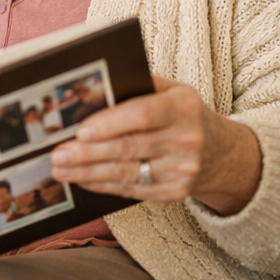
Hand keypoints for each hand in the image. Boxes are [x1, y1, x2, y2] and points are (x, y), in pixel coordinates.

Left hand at [50, 75, 261, 215]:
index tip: (80, 130)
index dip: (109, 124)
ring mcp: (182, 171)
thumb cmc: (182, 113)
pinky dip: (102, 185)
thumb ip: (137, 86)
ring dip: (87, 173)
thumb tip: (93, 90)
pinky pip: (131, 190)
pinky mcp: (175, 193)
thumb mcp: (170, 90)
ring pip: (126, 173)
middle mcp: (187, 140)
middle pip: (129, 148)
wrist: (221, 152)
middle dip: (87, 153)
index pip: (142, 115)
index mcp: (183, 107)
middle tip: (57, 154)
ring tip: (60, 169)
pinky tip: (81, 180)